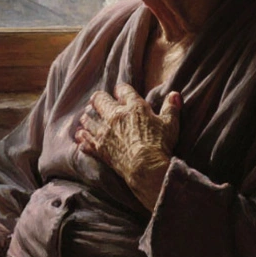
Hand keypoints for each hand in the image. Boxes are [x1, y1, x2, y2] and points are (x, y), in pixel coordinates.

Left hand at [75, 84, 180, 208]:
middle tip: (98, 101)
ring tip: (86, 117)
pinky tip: (80, 136)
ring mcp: (105, 131)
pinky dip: (82, 138)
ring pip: (88, 119)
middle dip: (98, 99)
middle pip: (99, 100)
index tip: (120, 91)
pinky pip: (85, 140)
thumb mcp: (170, 124)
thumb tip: (175, 94)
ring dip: (87, 117)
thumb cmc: (160, 144)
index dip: (121, 90)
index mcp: (133, 107)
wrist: (146, 167)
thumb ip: (171, 108)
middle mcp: (115, 115)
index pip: (123, 90)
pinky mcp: (99, 147)